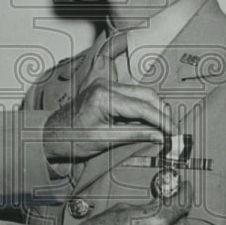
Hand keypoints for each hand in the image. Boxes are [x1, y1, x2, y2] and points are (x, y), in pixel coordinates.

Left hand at [43, 80, 173, 163]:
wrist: (50, 134)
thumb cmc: (71, 138)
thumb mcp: (105, 140)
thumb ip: (135, 135)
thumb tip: (161, 136)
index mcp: (103, 97)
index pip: (143, 107)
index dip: (163, 122)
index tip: (174, 134)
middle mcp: (105, 85)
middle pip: (147, 95)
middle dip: (162, 114)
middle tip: (172, 133)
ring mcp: (105, 83)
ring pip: (143, 93)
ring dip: (155, 110)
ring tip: (161, 130)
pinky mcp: (106, 87)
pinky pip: (133, 94)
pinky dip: (144, 107)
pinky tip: (147, 122)